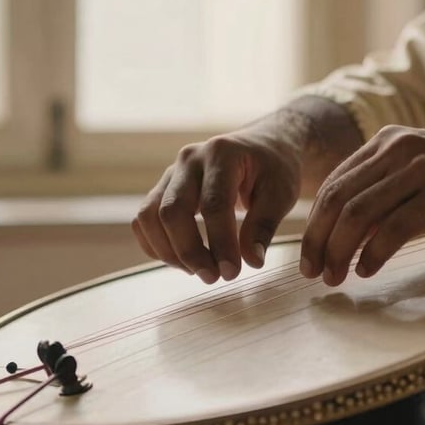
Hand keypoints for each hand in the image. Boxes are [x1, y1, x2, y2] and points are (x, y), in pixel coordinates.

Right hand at [133, 123, 301, 282]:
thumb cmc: (275, 169)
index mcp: (222, 154)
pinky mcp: (163, 188)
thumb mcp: (280, 194)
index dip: (220, 243)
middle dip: (189, 252)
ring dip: (169, 252)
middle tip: (213, 278)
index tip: (232, 272)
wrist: (263, 146)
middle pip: (172, 211)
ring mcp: (172, 173)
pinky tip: (183, 262)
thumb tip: (251, 262)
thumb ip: (264, 226)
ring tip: (199, 271)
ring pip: (149, 216)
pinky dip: (157, 246)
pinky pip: (144, 220)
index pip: (213, 205)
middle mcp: (189, 160)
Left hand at [300, 126, 424, 284]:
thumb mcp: (421, 175)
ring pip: (357, 214)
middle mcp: (398, 148)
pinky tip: (366, 271)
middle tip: (311, 272)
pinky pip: (392, 227)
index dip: (314, 223)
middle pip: (338, 199)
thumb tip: (349, 231)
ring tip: (335, 278)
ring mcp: (419, 168)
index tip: (309, 254)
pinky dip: (373, 253)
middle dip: (318, 240)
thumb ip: (386, 191)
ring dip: (339, 251)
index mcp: (387, 142)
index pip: (334, 184)